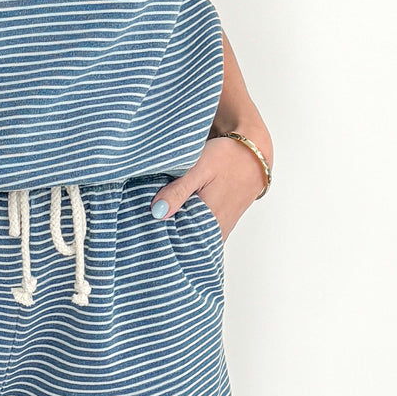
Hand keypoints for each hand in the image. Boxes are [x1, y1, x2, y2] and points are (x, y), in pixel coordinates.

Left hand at [149, 129, 271, 241]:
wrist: (254, 153)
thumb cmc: (228, 158)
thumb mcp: (200, 168)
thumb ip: (178, 191)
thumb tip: (157, 213)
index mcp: (209, 220)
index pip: (177, 241)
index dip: (158, 234)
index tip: (142, 227)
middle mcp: (217, 230)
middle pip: (184, 242)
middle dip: (165, 234)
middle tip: (146, 223)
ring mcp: (221, 228)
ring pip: (192, 237)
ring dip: (177, 230)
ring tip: (159, 217)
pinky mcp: (222, 223)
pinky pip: (201, 232)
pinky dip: (188, 225)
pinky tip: (177, 215)